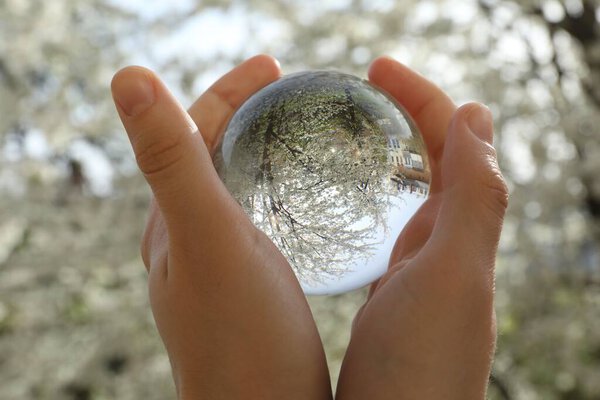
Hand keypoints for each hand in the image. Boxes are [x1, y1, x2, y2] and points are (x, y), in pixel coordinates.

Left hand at [111, 56, 331, 399]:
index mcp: (169, 221)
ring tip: (293, 129)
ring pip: (231, 185)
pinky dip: (274, 187)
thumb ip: (173, 161)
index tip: (274, 65)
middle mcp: (183, 239)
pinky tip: (299, 193)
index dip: (226, 91)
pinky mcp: (245, 285)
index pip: (188, 133)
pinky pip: (254, 216)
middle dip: (242, 113)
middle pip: (207, 154)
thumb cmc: (244, 337)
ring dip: (256, 148)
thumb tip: (128, 77)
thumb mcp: (209, 239)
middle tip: (287, 88)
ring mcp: (214, 263)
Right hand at [336, 57, 508, 398]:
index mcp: (463, 234)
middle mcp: (447, 247)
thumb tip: (479, 115)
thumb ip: (475, 200)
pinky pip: (388, 227)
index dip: (424, 97)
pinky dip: (374, 196)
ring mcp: (418, 270)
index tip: (378, 67)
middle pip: (438, 159)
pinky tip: (348, 196)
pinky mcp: (388, 292)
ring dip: (395, 150)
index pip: (456, 143)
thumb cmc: (419, 370)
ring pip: (413, 191)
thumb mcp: (453, 277)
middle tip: (366, 83)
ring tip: (358, 124)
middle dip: (409, 112)